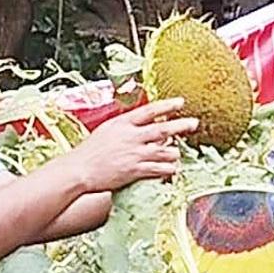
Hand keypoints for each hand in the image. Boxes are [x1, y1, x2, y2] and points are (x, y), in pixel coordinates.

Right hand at [66, 98, 197, 191]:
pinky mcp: (135, 170)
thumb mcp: (107, 130)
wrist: (79, 170)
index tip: (181, 102)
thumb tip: (142, 124)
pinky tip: (173, 169)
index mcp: (123, 123)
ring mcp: (134, 154)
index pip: (150, 110)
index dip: (167, 106)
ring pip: (164, 151)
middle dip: (181, 125)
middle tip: (194, 123)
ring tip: (177, 154)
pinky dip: (168, 169)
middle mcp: (131, 137)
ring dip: (174, 152)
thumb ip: (125, 126)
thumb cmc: (90, 151)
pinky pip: (159, 169)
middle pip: (162, 129)